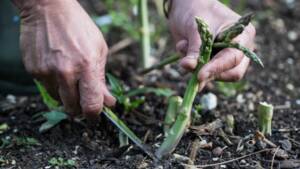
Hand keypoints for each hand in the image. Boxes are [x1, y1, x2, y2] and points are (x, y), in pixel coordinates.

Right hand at [14, 0, 114, 116]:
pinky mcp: (34, 70)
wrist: (48, 9)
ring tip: (70, 76)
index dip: (94, 115)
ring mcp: (47, 72)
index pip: (91, 104)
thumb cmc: (79, 27)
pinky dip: (54, 84)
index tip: (95, 115)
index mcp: (87, 66)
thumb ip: (102, 79)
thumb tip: (108, 102)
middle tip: (83, 98)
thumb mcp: (99, 50)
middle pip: (73, 108)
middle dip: (80, 107)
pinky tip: (57, 67)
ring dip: (66, 95)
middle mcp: (65, 72)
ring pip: (58, 100)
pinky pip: (46, 88)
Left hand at [168, 0, 255, 88]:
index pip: (233, 58)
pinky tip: (183, 48)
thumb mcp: (195, 28)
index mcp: (243, 35)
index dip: (217, 68)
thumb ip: (194, 48)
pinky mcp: (213, 63)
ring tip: (182, 46)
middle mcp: (240, 49)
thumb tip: (189, 66)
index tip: (200, 75)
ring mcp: (227, 58)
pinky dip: (192, 66)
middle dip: (209, 72)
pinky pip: (205, 74)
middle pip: (231, 73)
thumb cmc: (196, 10)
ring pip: (217, 76)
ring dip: (197, 67)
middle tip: (188, 65)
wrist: (186, 6)